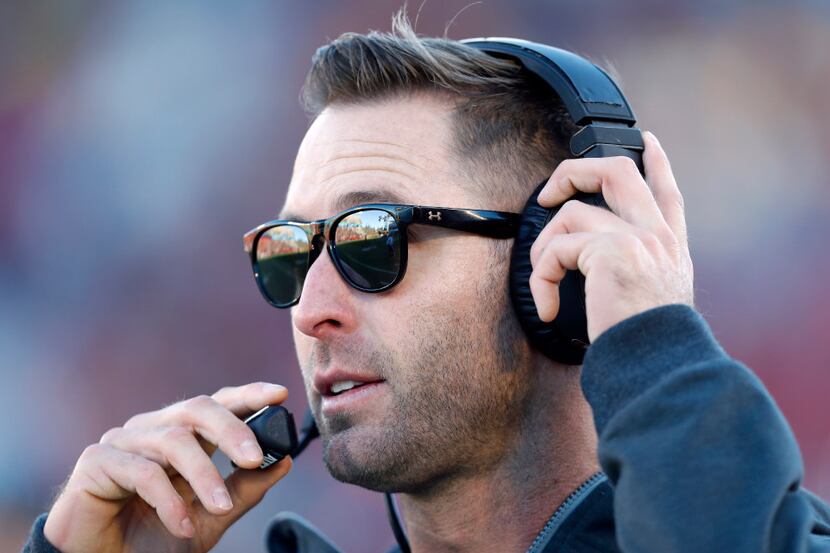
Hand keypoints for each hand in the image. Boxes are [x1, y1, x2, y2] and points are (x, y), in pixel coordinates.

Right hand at [44, 382, 290, 552]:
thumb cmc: (153, 539)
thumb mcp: (210, 518)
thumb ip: (244, 490)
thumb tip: (285, 461)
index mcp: (181, 435)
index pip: (218, 404)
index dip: (248, 396)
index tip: (280, 395)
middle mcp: (153, 430)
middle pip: (197, 410)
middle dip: (232, 430)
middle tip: (255, 458)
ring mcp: (123, 441)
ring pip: (174, 440)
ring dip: (204, 476)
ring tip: (220, 509)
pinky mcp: (96, 461)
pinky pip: (142, 472)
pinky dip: (169, 500)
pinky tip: (181, 525)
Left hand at [530, 131, 694, 342]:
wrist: (660, 367)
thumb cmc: (649, 344)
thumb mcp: (659, 299)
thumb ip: (641, 269)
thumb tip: (597, 260)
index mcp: (671, 246)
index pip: (667, 191)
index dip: (657, 162)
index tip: (648, 141)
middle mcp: (658, 235)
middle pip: (618, 171)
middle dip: (574, 170)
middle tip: (549, 193)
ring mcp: (637, 238)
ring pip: (572, 211)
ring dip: (544, 247)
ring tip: (544, 282)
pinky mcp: (610, 251)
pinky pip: (555, 250)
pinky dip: (541, 278)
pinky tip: (548, 307)